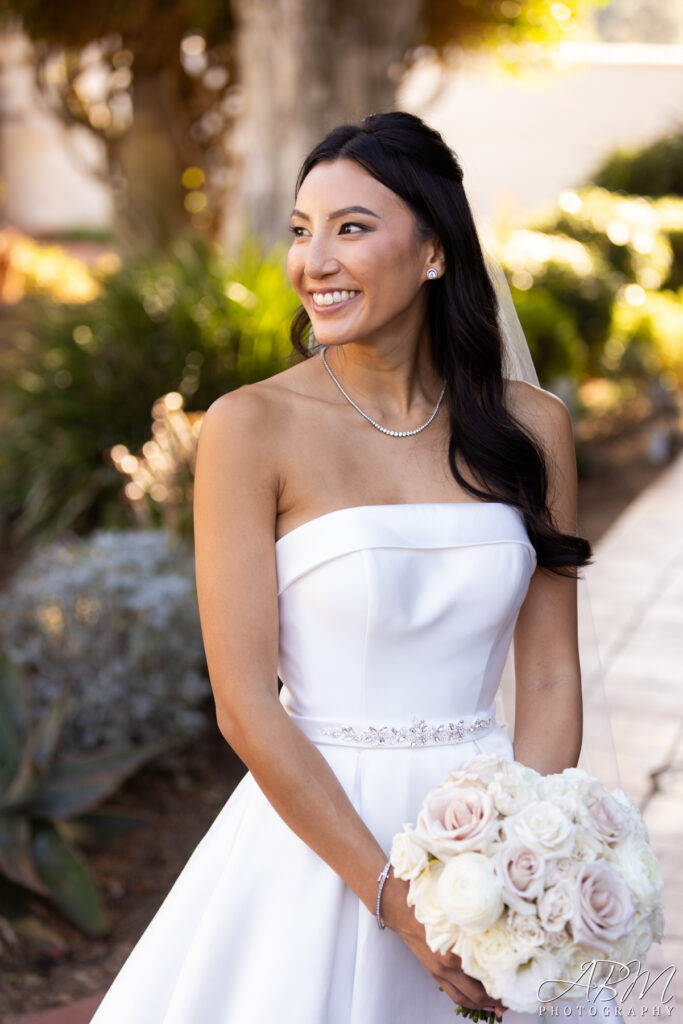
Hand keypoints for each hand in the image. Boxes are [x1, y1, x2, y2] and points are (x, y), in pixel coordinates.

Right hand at [380, 872, 506, 1016]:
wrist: (400, 909)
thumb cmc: (427, 904)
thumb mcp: (455, 910)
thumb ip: (474, 921)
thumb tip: (500, 920)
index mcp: (454, 949)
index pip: (483, 973)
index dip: (500, 981)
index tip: (514, 980)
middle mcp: (447, 965)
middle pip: (476, 992)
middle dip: (495, 1000)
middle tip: (510, 999)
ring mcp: (439, 971)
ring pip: (464, 998)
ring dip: (482, 1005)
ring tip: (497, 1006)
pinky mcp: (433, 973)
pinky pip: (453, 994)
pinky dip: (467, 1001)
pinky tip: (477, 1000)